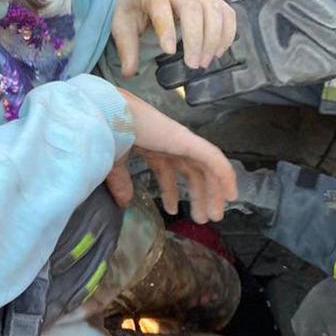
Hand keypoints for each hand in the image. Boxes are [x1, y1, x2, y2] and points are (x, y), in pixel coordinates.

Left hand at [113, 0, 235, 77]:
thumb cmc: (136, 8)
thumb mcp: (123, 24)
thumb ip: (126, 48)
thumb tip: (128, 73)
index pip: (160, 6)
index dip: (166, 28)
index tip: (169, 51)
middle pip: (193, 8)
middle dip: (196, 38)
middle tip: (193, 65)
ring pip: (213, 10)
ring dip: (213, 39)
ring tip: (204, 63)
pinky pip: (227, 14)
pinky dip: (227, 33)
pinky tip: (217, 52)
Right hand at [117, 89, 236, 221]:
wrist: (104, 116)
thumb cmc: (105, 135)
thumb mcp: (114, 165)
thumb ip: (121, 182)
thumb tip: (124, 201)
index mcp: (152, 148)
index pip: (169, 170)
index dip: (173, 191)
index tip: (175, 210)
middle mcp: (170, 144)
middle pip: (191, 172)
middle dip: (198, 195)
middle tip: (202, 219)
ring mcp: (180, 140)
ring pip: (205, 168)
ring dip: (212, 192)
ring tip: (214, 216)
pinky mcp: (186, 140)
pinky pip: (212, 157)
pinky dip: (224, 174)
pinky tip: (231, 193)